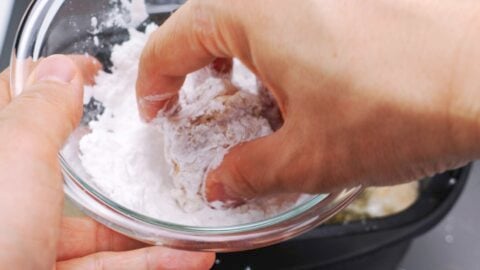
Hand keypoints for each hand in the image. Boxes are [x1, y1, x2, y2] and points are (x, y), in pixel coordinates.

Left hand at [0, 55, 213, 268]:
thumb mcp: (14, 154)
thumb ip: (42, 108)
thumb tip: (63, 69)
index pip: (14, 99)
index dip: (55, 79)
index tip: (95, 73)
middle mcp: (3, 198)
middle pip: (63, 170)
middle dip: (110, 160)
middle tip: (147, 144)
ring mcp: (22, 244)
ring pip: (91, 229)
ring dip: (143, 227)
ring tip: (183, 215)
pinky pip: (103, 267)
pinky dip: (149, 262)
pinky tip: (187, 257)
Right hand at [136, 0, 479, 201]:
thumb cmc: (409, 100)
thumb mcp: (310, 156)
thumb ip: (250, 172)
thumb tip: (222, 183)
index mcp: (252, 9)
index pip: (171, 42)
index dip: (155, 82)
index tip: (156, 108)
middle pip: (206, 20)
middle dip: (192, 66)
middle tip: (195, 102)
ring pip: (249, 12)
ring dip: (235, 51)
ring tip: (245, 88)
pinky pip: (290, 9)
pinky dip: (276, 38)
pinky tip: (297, 70)